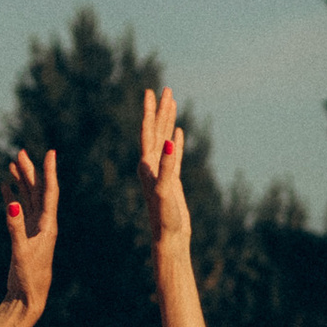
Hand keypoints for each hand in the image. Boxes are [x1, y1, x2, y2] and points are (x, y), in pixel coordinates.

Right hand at [4, 143, 57, 321]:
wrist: (28, 297)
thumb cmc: (29, 277)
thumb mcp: (21, 251)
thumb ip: (15, 227)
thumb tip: (12, 203)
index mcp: (48, 226)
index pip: (49, 192)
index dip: (49, 171)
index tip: (50, 152)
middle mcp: (44, 225)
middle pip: (38, 191)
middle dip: (30, 171)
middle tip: (20, 152)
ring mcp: (34, 230)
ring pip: (29, 199)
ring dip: (22, 182)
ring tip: (12, 164)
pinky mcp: (25, 236)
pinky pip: (20, 211)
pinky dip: (14, 198)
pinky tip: (6, 189)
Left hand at [139, 85, 190, 248]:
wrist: (168, 238)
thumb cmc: (165, 217)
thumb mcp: (165, 190)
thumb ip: (168, 166)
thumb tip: (171, 141)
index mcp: (147, 164)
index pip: (148, 132)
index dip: (150, 111)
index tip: (150, 92)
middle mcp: (151, 165)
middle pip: (156, 131)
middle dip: (161, 110)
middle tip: (165, 89)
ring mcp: (161, 171)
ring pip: (165, 140)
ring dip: (168, 122)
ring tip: (172, 103)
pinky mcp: (170, 180)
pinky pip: (174, 154)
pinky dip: (176, 141)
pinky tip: (179, 132)